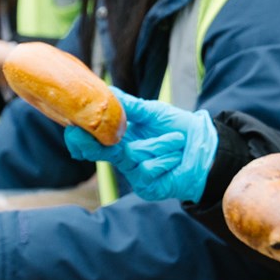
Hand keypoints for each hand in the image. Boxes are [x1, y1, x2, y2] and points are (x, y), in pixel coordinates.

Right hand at [62, 90, 218, 203]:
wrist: (205, 148)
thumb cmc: (180, 128)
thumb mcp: (153, 112)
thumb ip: (130, 106)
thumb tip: (108, 92)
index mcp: (122, 139)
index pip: (95, 141)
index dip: (83, 139)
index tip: (74, 130)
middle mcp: (124, 158)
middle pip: (103, 152)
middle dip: (95, 144)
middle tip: (87, 134)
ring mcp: (134, 175)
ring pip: (132, 158)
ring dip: (157, 145)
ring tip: (177, 139)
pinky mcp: (147, 187)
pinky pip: (147, 171)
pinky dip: (164, 158)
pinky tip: (176, 155)